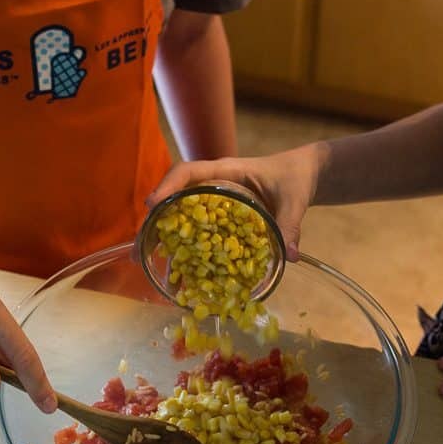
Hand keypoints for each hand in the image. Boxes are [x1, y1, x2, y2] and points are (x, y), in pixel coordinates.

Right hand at [146, 145, 323, 260]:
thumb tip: (291, 256)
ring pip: (183, 216)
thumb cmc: (295, 178)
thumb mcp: (294, 200)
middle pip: (175, 197)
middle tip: (138, 248)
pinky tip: (182, 272)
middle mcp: (214, 184)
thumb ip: (290, 225)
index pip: (189, 171)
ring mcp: (216, 201)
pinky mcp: (221, 217)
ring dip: (167, 239)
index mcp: (227, 171)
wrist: (304, 175)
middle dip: (156, 221)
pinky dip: (189, 248)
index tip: (153, 205)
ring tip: (150, 263)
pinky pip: (199, 229)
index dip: (168, 185)